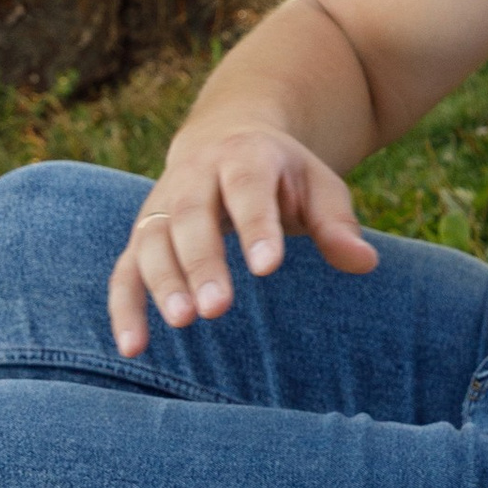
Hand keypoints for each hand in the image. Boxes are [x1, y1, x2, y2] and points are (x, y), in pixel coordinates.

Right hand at [107, 130, 377, 351]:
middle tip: (218, 309)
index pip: (248, 188)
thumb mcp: (319, 186)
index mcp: (244, 157)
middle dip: (201, 262)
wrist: (227, 139)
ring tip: (184, 321)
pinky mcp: (142, 235)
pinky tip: (133, 348)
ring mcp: (161, 204)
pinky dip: (124, 308)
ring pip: (151, 242)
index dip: (256, 226)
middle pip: (190, 216)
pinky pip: (124, 271)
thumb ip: (337, 223)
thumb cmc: (284, 177)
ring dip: (163, 283)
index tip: (267, 267)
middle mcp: (194, 176)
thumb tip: (364, 262)